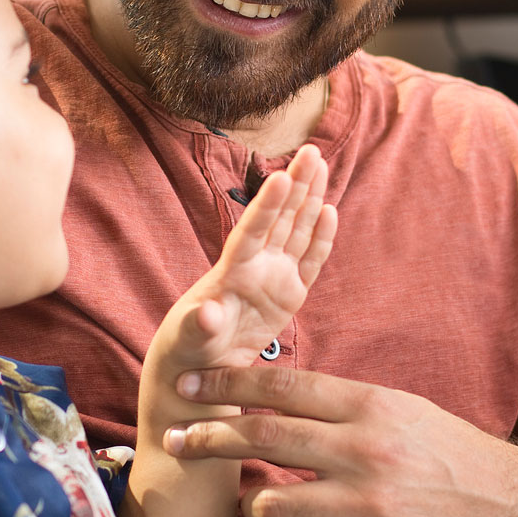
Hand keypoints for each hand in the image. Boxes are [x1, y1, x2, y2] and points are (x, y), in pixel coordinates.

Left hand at [152, 146, 337, 380]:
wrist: (199, 366)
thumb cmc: (187, 350)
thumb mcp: (188, 340)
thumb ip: (198, 326)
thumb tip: (207, 313)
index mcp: (229, 272)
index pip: (251, 233)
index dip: (266, 207)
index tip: (279, 176)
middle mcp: (254, 266)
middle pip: (279, 219)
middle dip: (295, 185)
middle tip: (310, 150)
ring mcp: (274, 276)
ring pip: (297, 230)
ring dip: (309, 198)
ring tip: (320, 163)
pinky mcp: (290, 293)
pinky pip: (310, 261)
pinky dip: (321, 238)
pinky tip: (330, 210)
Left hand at [162, 365, 517, 516]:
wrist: (515, 508)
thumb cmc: (447, 455)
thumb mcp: (400, 411)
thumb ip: (339, 406)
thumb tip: (269, 396)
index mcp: (370, 407)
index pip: (281, 386)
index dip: (225, 384)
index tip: (188, 386)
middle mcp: (367, 452)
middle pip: (262, 437)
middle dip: (208, 438)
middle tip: (176, 440)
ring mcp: (371, 509)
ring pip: (272, 507)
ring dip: (253, 507)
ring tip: (258, 504)